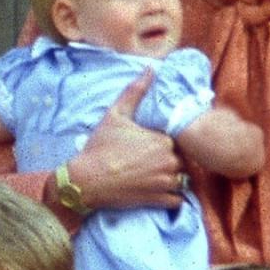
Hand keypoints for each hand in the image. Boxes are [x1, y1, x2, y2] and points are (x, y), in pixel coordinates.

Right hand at [58, 69, 184, 210]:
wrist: (86, 180)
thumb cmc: (100, 147)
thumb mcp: (116, 115)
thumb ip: (135, 92)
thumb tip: (150, 69)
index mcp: (163, 140)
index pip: (179, 139)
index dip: (170, 142)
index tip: (155, 144)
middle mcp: (169, 161)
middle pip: (183, 159)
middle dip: (174, 160)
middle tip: (156, 161)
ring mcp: (165, 182)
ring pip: (184, 179)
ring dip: (175, 178)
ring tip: (158, 175)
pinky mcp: (159, 200)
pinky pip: (178, 199)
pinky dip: (173, 196)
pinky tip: (159, 190)